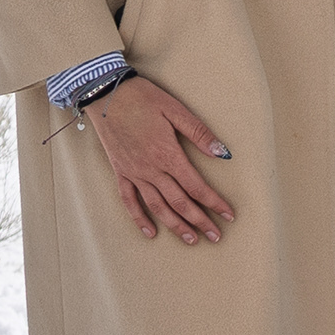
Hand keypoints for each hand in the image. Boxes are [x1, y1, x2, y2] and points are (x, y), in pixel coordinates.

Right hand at [83, 75, 234, 245]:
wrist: (105, 95)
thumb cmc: (143, 98)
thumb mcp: (175, 110)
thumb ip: (200, 133)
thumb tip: (223, 153)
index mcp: (167, 154)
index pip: (196, 186)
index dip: (214, 202)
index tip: (229, 214)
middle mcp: (151, 169)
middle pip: (179, 202)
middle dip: (200, 221)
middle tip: (216, 236)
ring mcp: (134, 173)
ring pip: (157, 207)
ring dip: (175, 225)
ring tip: (191, 240)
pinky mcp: (120, 172)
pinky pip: (129, 201)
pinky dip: (139, 219)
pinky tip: (150, 232)